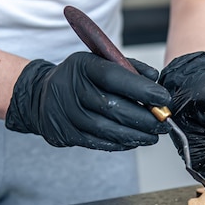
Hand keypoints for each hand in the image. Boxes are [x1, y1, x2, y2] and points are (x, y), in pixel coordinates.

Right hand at [6, 52, 170, 150]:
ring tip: (154, 136)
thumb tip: (154, 78)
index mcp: (83, 66)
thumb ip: (127, 67)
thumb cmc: (78, 78)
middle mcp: (72, 90)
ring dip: (136, 135)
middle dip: (144, 118)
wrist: (41, 95)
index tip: (163, 98)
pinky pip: (98, 142)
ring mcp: (67, 114)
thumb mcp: (98, 61)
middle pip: (112, 107)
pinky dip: (120, 143)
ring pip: (107, 129)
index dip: (142, 90)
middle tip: (164, 123)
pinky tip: (134, 141)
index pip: (115, 78)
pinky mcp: (67, 134)